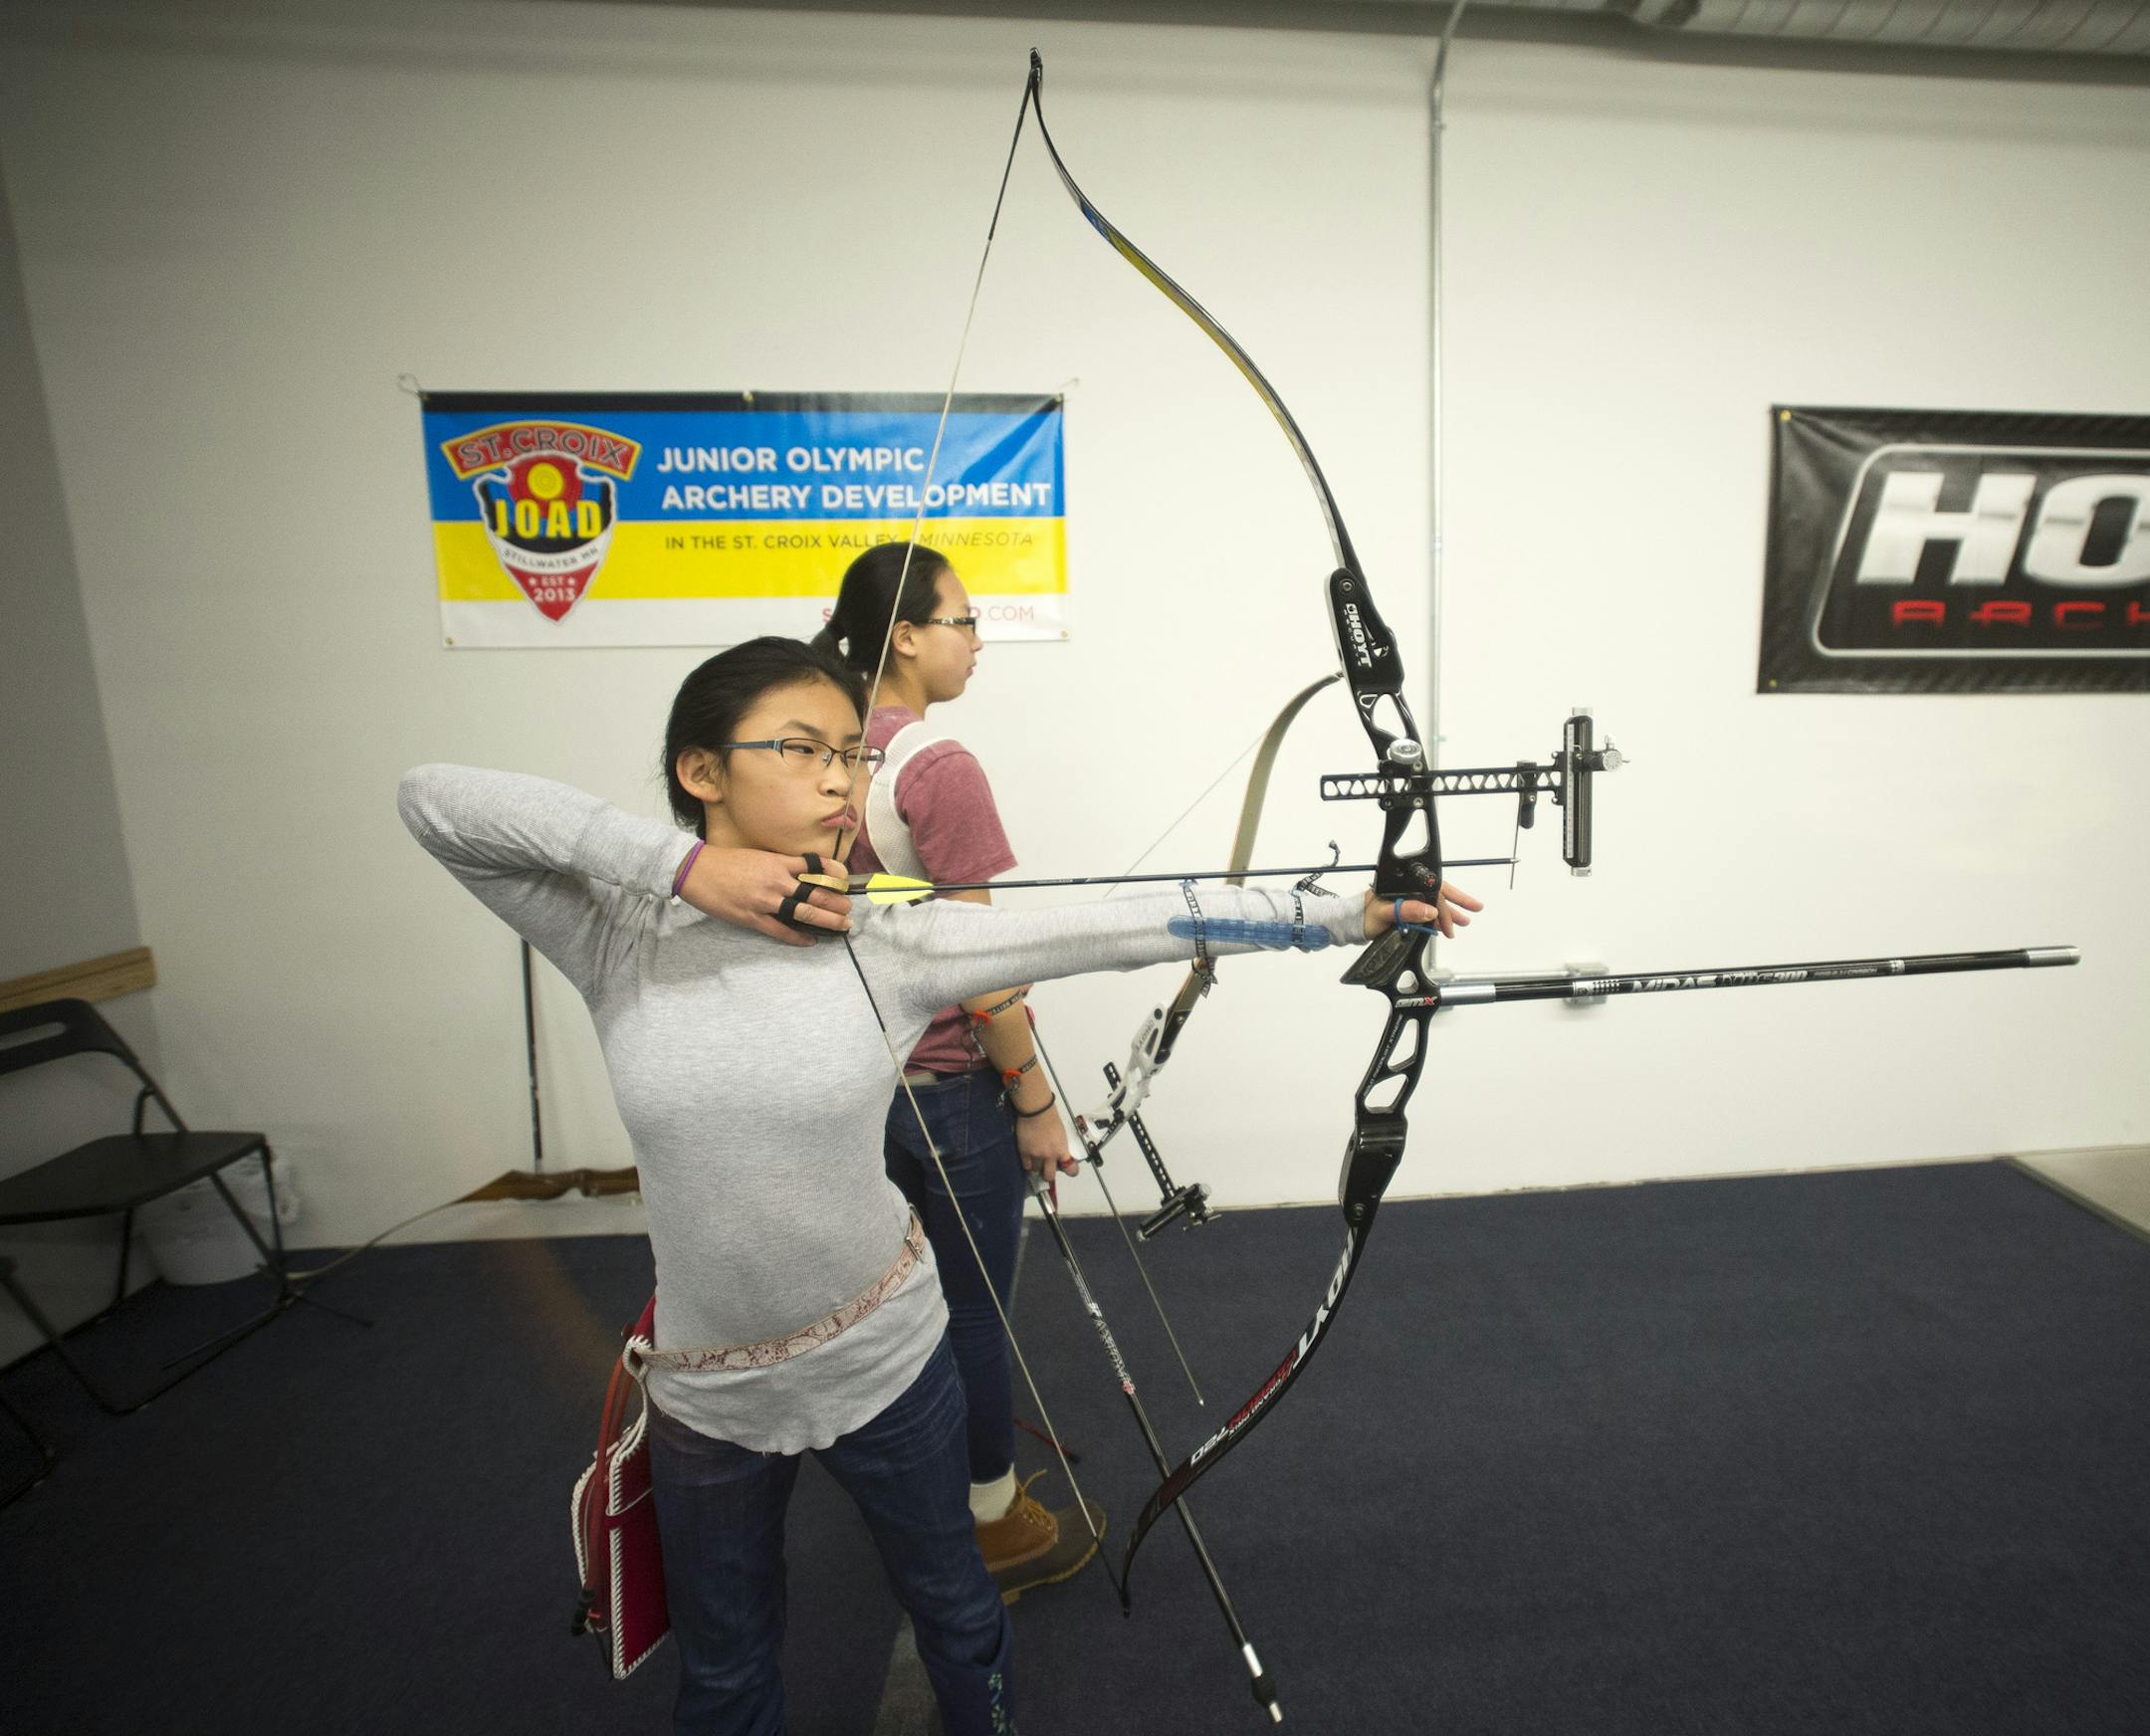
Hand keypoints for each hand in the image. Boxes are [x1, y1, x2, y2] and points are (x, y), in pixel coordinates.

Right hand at [681, 848, 852, 946]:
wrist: (696, 871)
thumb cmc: (725, 861)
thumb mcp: (757, 855)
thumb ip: (779, 864)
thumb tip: (801, 873)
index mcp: (777, 862)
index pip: (814, 866)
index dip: (833, 872)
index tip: (845, 878)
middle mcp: (775, 881)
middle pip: (815, 892)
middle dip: (836, 901)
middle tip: (849, 907)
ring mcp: (765, 901)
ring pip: (804, 912)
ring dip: (826, 919)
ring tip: (842, 924)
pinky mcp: (752, 918)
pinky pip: (781, 931)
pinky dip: (798, 937)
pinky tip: (811, 940)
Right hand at [1014, 1103, 1079, 1177]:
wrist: (1036, 1111)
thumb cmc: (1050, 1117)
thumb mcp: (1061, 1134)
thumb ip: (1060, 1145)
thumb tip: (1058, 1152)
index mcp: (1061, 1150)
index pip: (1071, 1169)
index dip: (1071, 1171)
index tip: (1069, 1170)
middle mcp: (1049, 1155)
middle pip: (1049, 1176)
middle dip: (1048, 1174)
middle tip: (1047, 1170)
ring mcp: (1036, 1155)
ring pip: (1036, 1170)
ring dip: (1037, 1166)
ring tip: (1037, 1158)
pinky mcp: (1024, 1152)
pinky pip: (1026, 1165)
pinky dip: (1028, 1163)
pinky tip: (1029, 1158)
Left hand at [1363, 878, 1482, 940]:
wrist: (1349, 925)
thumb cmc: (1362, 917)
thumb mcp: (1385, 914)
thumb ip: (1407, 911)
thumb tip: (1430, 910)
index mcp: (1402, 884)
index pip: (1432, 891)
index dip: (1447, 905)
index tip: (1456, 919)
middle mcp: (1406, 888)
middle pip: (1437, 891)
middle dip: (1457, 902)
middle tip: (1475, 908)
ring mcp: (1405, 897)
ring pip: (1433, 901)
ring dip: (1449, 912)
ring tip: (1464, 920)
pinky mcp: (1404, 907)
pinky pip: (1425, 910)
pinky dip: (1436, 918)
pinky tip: (1444, 926)